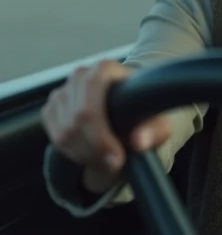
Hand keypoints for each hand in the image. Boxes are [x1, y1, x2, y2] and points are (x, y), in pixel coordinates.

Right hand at [41, 59, 172, 193]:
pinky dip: (72, 152)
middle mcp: (80, 75)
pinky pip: (55, 137)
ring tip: (106, 157)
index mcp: (105, 70)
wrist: (127, 112)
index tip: (117, 159)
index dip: (100, 137)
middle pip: (75, 122)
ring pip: (64, 134)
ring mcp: (62, 91)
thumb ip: (155, 131)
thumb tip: (139, 141)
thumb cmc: (143, 113)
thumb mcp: (158, 123)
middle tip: (113, 164)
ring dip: (85, 154)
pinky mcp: (51, 107)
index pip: (91, 106)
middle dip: (94, 150)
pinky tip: (91, 151)